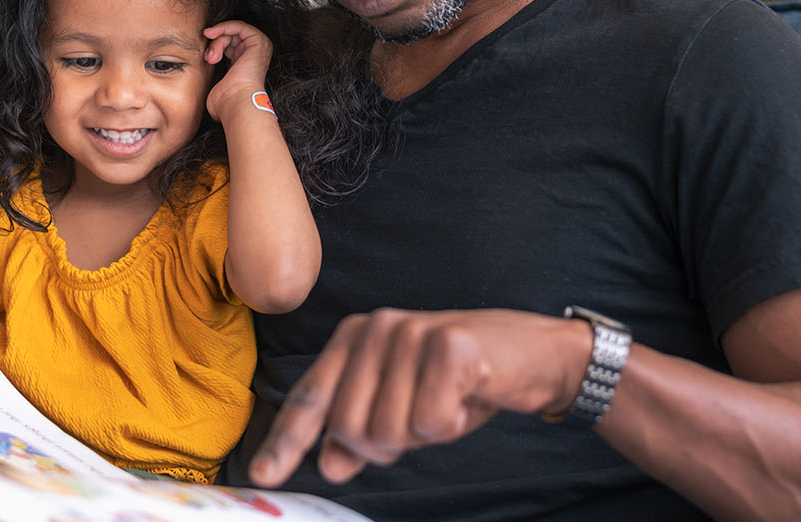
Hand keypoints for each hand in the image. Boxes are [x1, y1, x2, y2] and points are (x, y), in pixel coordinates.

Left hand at [203, 20, 273, 121]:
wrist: (236, 102)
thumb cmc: (227, 101)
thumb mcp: (216, 84)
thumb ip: (214, 74)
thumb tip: (203, 72)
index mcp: (247, 65)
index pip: (230, 46)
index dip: (216, 45)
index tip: (205, 53)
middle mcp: (254, 56)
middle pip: (231, 38)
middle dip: (215, 44)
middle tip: (208, 58)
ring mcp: (259, 48)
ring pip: (233, 32)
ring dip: (217, 40)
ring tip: (211, 57)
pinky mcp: (258, 41)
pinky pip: (239, 25)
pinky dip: (224, 27)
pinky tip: (212, 34)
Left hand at [248, 308, 591, 487]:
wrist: (536, 354)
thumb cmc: (464, 380)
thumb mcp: (405, 407)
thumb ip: (362, 432)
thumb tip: (329, 463)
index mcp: (355, 338)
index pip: (312, 397)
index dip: (288, 440)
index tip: (264, 473)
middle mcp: (375, 328)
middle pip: (350, 427)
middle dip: (386, 445)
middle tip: (424, 418)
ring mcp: (410, 332)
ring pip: (388, 430)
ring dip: (423, 434)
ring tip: (448, 402)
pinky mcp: (448, 345)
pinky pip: (430, 422)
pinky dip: (453, 424)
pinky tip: (469, 397)